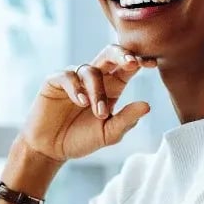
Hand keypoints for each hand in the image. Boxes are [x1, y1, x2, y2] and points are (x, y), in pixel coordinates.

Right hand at [19, 44, 156, 161]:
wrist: (51, 149)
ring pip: (91, 70)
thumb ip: (126, 120)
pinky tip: (81, 102)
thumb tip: (147, 105)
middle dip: (122, 54)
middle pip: (110, 53)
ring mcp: (74, 78)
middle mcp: (94, 78)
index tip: (152, 64)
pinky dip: (76, 88)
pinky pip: (68, 76)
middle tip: (132, 63)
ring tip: (99, 113)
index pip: (128, 66)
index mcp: (112, 86)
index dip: (139, 61)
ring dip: (97, 91)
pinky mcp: (55, 81)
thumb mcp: (108, 133)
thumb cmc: (81, 139)